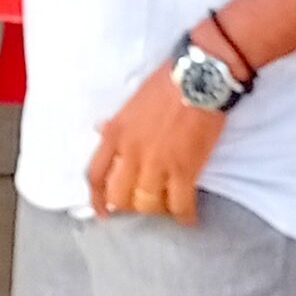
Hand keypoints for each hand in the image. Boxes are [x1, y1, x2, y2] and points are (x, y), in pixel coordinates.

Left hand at [87, 64, 223, 224]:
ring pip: (147, 204)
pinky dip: (184, 215)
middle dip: (129, 206)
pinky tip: (188, 218)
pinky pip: (179, 204)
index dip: (97, 199)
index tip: (102, 211)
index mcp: (115, 134)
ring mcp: (157, 163)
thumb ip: (117, 124)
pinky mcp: (184, 169)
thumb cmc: (167, 84)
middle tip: (142, 205)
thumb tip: (101, 131)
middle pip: (120, 196)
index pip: (96, 175)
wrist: (199, 78)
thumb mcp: (130, 103)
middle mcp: (131, 153)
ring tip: (167, 206)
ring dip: (157, 209)